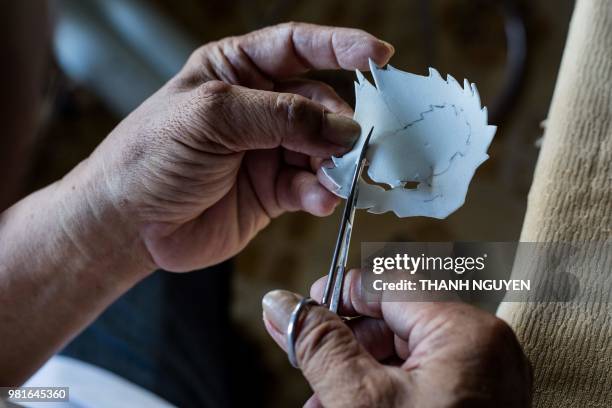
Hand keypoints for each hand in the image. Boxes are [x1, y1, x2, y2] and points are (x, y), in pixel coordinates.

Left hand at [72, 22, 393, 271]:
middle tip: (350, 144)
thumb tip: (343, 127)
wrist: (129, 224)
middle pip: (320, 102)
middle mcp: (257, 108)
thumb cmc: (152, 155)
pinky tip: (317, 200)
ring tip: (333, 178)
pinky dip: (320, 193)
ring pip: (323, 148)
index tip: (379, 54)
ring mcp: (268, 151)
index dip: (340, 46)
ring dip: (334, 163)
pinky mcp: (273, 192)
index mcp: (236, 71)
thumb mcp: (212, 118)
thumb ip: (281, 117)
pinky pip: (311, 187)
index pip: (297, 47)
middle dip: (338, 123)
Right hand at [262, 270, 531, 406]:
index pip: (389, 284)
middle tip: (306, 360)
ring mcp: (482, 381)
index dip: (340, 292)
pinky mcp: (474, 405)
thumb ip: (319, 344)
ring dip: (355, 374)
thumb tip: (283, 306)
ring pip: (403, 356)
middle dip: (343, 345)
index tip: (304, 307)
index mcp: (466, 333)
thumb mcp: (359, 399)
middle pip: (394, 322)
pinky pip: (421, 382)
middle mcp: (483, 350)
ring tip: (320, 400)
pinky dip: (382, 394)